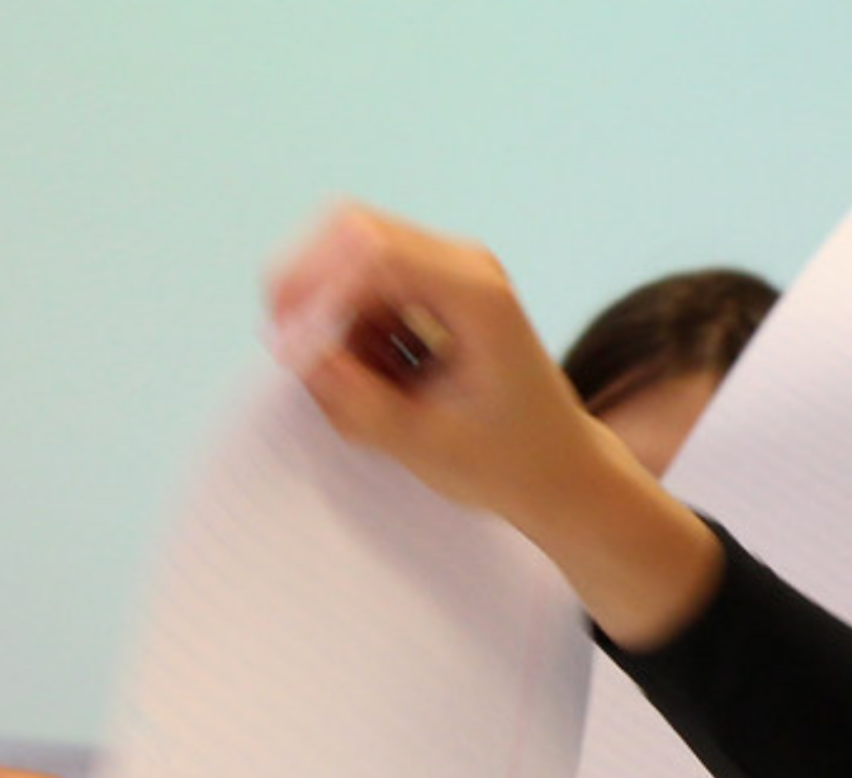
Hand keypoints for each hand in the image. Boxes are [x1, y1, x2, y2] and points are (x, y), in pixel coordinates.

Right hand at [265, 203, 720, 648]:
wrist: (561, 469)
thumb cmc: (510, 463)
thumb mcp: (425, 443)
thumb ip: (356, 399)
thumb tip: (293, 351)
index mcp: (477, 295)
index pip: (372, 250)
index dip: (315, 289)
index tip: (291, 349)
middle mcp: (464, 265)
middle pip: (350, 234)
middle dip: (312, 294)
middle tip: (305, 365)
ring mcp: (449, 272)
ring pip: (347, 263)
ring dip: (335, 325)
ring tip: (372, 395)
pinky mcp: (433, 290)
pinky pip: (361, 291)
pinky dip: (351, 335)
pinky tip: (385, 387)